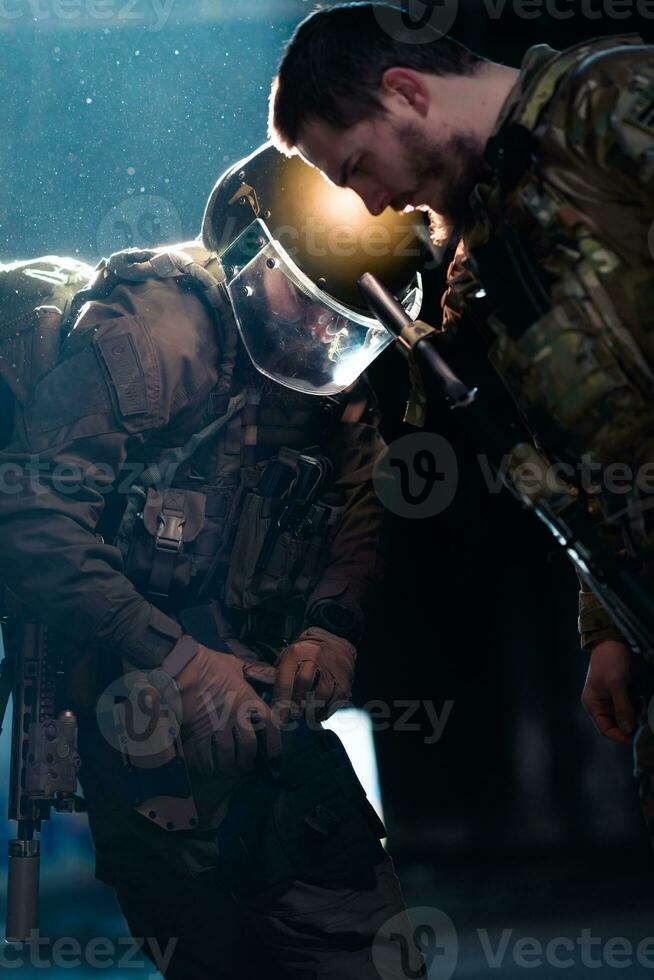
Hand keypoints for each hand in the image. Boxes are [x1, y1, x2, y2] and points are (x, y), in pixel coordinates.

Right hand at [175, 644, 280, 777]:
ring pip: (228, 754)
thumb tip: (271, 672)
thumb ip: (253, 671)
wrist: (182, 668)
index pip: (269, 723)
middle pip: (248, 745)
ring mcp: (216, 725)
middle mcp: (235, 715)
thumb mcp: (235, 664)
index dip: (274, 741)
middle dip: (247, 758)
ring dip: (228, 764)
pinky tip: (207, 767)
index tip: (274, 753)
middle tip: (245, 764)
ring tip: (227, 768)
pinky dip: (207, 765)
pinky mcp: (198, 733)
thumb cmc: (208, 663)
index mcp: (247, 698)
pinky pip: (205, 757)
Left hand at [272, 627, 355, 723]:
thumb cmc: (308, 651)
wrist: (336, 640)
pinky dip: (328, 709)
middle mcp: (315, 655)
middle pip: (304, 683)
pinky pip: (337, 697)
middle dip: (297, 703)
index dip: (281, 699)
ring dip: (313, 709)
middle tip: (294, 716)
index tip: (279, 716)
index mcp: (297, 651)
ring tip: (308, 716)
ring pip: (322, 692)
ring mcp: (332, 666)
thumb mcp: (290, 653)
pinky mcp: (345, 677)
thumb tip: (264, 688)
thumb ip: (278, 671)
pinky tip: (320, 713)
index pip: (285, 678)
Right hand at [581, 639, 636, 743]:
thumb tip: (628, 730)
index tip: (635, 735)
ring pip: (625, 717)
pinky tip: (638, 696)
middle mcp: (600, 705)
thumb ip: (622, 708)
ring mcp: (611, 699)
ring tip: (639, 701)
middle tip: (639, 713)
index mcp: (593, 704)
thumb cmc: (610, 661)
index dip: (620, 735)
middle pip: (617, 724)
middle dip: (629, 722)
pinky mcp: (620, 693)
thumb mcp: (617, 684)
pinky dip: (636, 706)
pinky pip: (630, 707)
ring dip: (634, 713)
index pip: (605, 729)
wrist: (613, 641)